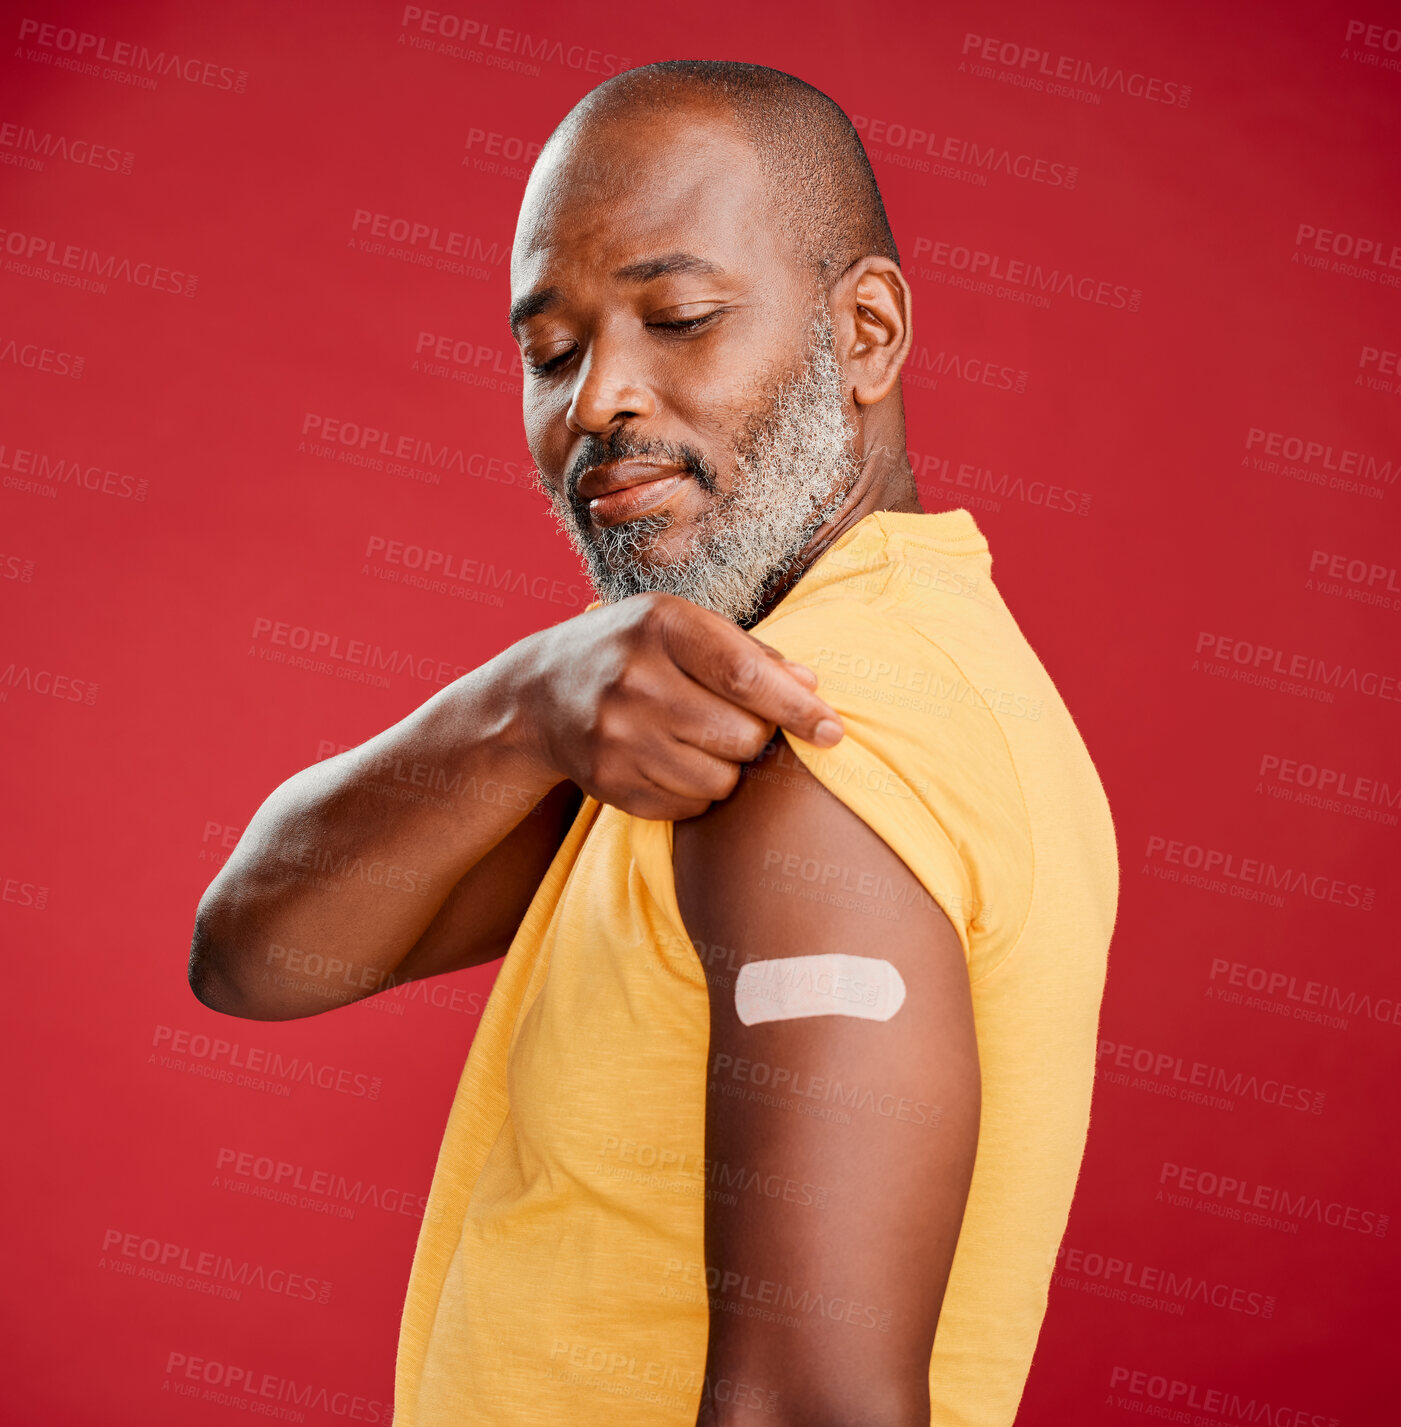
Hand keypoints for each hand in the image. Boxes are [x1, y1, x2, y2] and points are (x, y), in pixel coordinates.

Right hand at [519, 592, 843, 820]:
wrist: (539, 694)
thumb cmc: (630, 651)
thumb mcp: (679, 625)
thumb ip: (747, 652)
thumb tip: (810, 688)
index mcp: (660, 625)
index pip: (744, 674)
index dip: (796, 708)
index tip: (832, 731)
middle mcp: (633, 680)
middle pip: (741, 736)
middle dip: (757, 737)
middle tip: (738, 723)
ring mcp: (616, 736)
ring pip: (720, 781)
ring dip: (727, 768)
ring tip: (699, 740)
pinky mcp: (608, 782)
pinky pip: (689, 807)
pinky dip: (696, 792)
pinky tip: (671, 761)